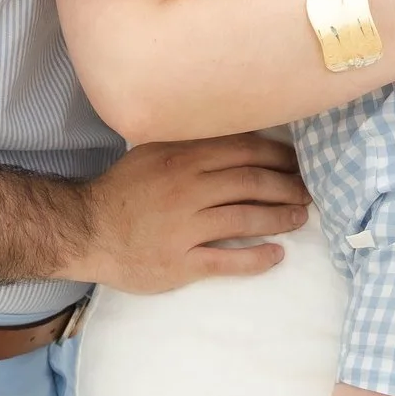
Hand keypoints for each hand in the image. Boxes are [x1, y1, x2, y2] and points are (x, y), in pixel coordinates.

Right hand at [74, 135, 311, 293]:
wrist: (86, 230)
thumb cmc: (123, 189)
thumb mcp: (152, 152)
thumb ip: (189, 143)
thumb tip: (232, 133)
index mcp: (183, 158)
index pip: (243, 152)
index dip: (276, 157)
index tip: (296, 163)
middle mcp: (188, 189)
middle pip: (251, 183)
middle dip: (285, 186)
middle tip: (308, 191)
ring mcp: (186, 228)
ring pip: (245, 219)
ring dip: (279, 218)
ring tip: (299, 218)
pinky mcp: (182, 262)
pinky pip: (227, 261)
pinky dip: (256, 259)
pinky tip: (276, 256)